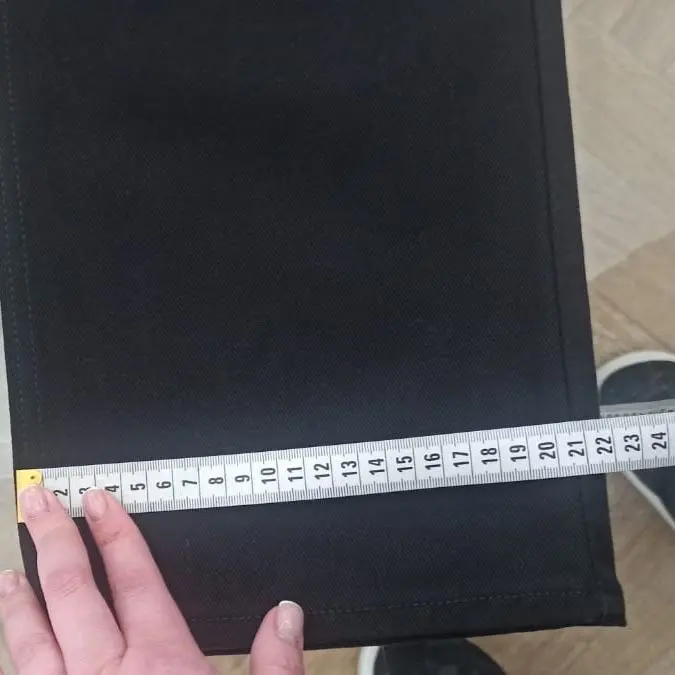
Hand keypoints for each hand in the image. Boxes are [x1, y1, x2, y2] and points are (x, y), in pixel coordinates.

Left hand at [0, 486, 304, 674]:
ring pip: (30, 643)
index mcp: (161, 666)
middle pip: (71, 593)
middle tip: (35, 501)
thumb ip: (277, 665)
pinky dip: (15, 664)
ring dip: (18, 602)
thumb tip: (287, 613)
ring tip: (9, 569)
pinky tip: (13, 652)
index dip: (114, 534)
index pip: (133, 578)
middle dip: (52, 541)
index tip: (98, 502)